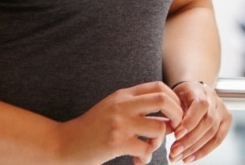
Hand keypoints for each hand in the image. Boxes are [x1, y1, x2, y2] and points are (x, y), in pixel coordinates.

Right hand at [57, 81, 182, 164]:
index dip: (174, 100)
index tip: (174, 115)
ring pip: (159, 128)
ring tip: (150, 148)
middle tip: (175, 129)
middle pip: (163, 100)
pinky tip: (138, 160)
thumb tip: (165, 112)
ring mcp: (120, 123)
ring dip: (160, 142)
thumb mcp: (112, 107)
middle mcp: (123, 104)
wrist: (67, 142)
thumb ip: (134, 105)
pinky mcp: (116, 142)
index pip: (158, 86)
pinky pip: (146, 150)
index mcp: (124, 94)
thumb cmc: (93, 127)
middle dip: (177, 115)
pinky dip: (147, 158)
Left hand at [168, 81, 231, 162]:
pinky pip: (217, 140)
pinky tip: (190, 158)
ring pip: (213, 134)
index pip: (200, 106)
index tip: (176, 135)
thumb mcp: (175, 96)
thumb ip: (176, 111)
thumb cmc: (181, 95)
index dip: (190, 122)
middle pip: (207, 123)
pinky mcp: (227, 121)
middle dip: (190, 141)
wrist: (193, 89)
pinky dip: (203, 151)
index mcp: (200, 90)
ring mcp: (223, 110)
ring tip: (180, 157)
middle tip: (174, 152)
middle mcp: (215, 100)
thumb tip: (174, 132)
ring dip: (195, 149)